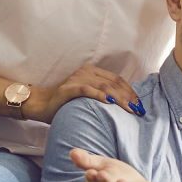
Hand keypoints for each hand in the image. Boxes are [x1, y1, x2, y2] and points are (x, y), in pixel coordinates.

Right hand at [26, 64, 143, 122]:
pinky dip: (100, 95)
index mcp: (93, 72)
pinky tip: (109, 102)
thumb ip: (102, 95)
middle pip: (114, 83)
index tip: (140, 104)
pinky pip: (87, 90)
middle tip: (138, 109)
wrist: (42, 104)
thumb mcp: (88, 96)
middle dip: (129, 96)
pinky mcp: (68, 88)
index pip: (117, 79)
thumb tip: (124, 105)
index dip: (130, 91)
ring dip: (119, 98)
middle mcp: (86, 72)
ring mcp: (77, 79)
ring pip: (104, 86)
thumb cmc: (67, 103)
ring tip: (129, 109)